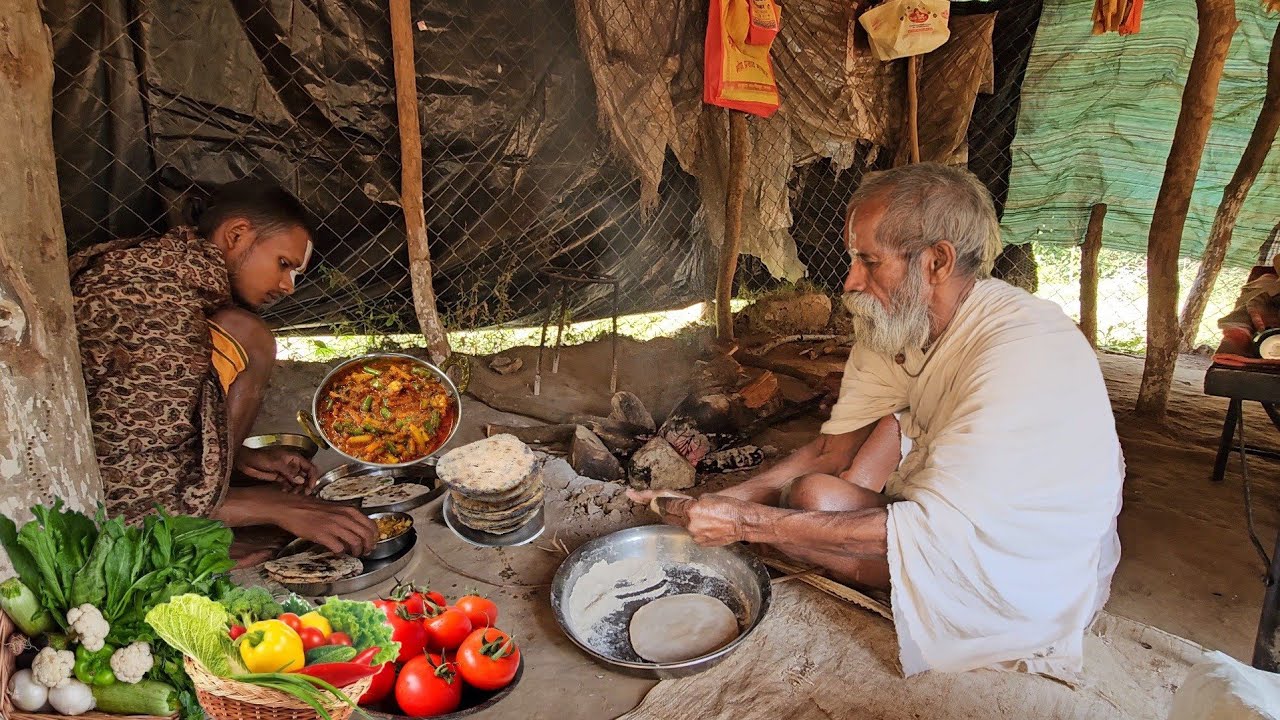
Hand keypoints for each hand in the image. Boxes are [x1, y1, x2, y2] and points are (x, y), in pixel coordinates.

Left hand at [236, 446, 318, 493]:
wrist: (247, 462)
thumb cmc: (260, 457)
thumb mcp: (276, 463)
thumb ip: (289, 472)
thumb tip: (301, 480)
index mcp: (294, 458)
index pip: (309, 467)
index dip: (312, 477)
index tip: (311, 486)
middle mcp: (292, 464)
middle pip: (305, 475)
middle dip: (306, 484)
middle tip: (304, 493)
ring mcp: (286, 472)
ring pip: (297, 481)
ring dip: (297, 488)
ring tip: (294, 493)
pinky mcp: (280, 477)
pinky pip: (289, 484)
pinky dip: (289, 489)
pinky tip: (285, 491)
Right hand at [275, 496, 379, 556]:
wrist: (292, 508)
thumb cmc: (312, 509)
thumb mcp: (335, 509)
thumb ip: (347, 518)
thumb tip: (357, 531)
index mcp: (349, 510)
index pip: (371, 525)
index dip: (374, 537)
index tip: (371, 544)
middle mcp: (344, 517)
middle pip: (366, 535)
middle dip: (368, 547)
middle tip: (364, 553)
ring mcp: (334, 526)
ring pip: (355, 542)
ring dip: (356, 552)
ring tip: (353, 554)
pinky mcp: (322, 534)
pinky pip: (338, 548)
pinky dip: (341, 553)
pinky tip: (338, 553)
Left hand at [626, 490, 757, 546]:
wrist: (744, 522)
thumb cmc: (730, 507)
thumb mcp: (708, 497)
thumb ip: (689, 502)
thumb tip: (677, 505)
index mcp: (691, 510)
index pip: (667, 504)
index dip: (654, 500)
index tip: (642, 496)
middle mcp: (691, 524)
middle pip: (668, 516)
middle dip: (659, 508)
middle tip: (641, 498)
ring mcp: (695, 535)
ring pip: (679, 524)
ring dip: (679, 518)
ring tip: (684, 511)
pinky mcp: (700, 543)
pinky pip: (690, 532)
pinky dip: (691, 526)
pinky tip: (701, 522)